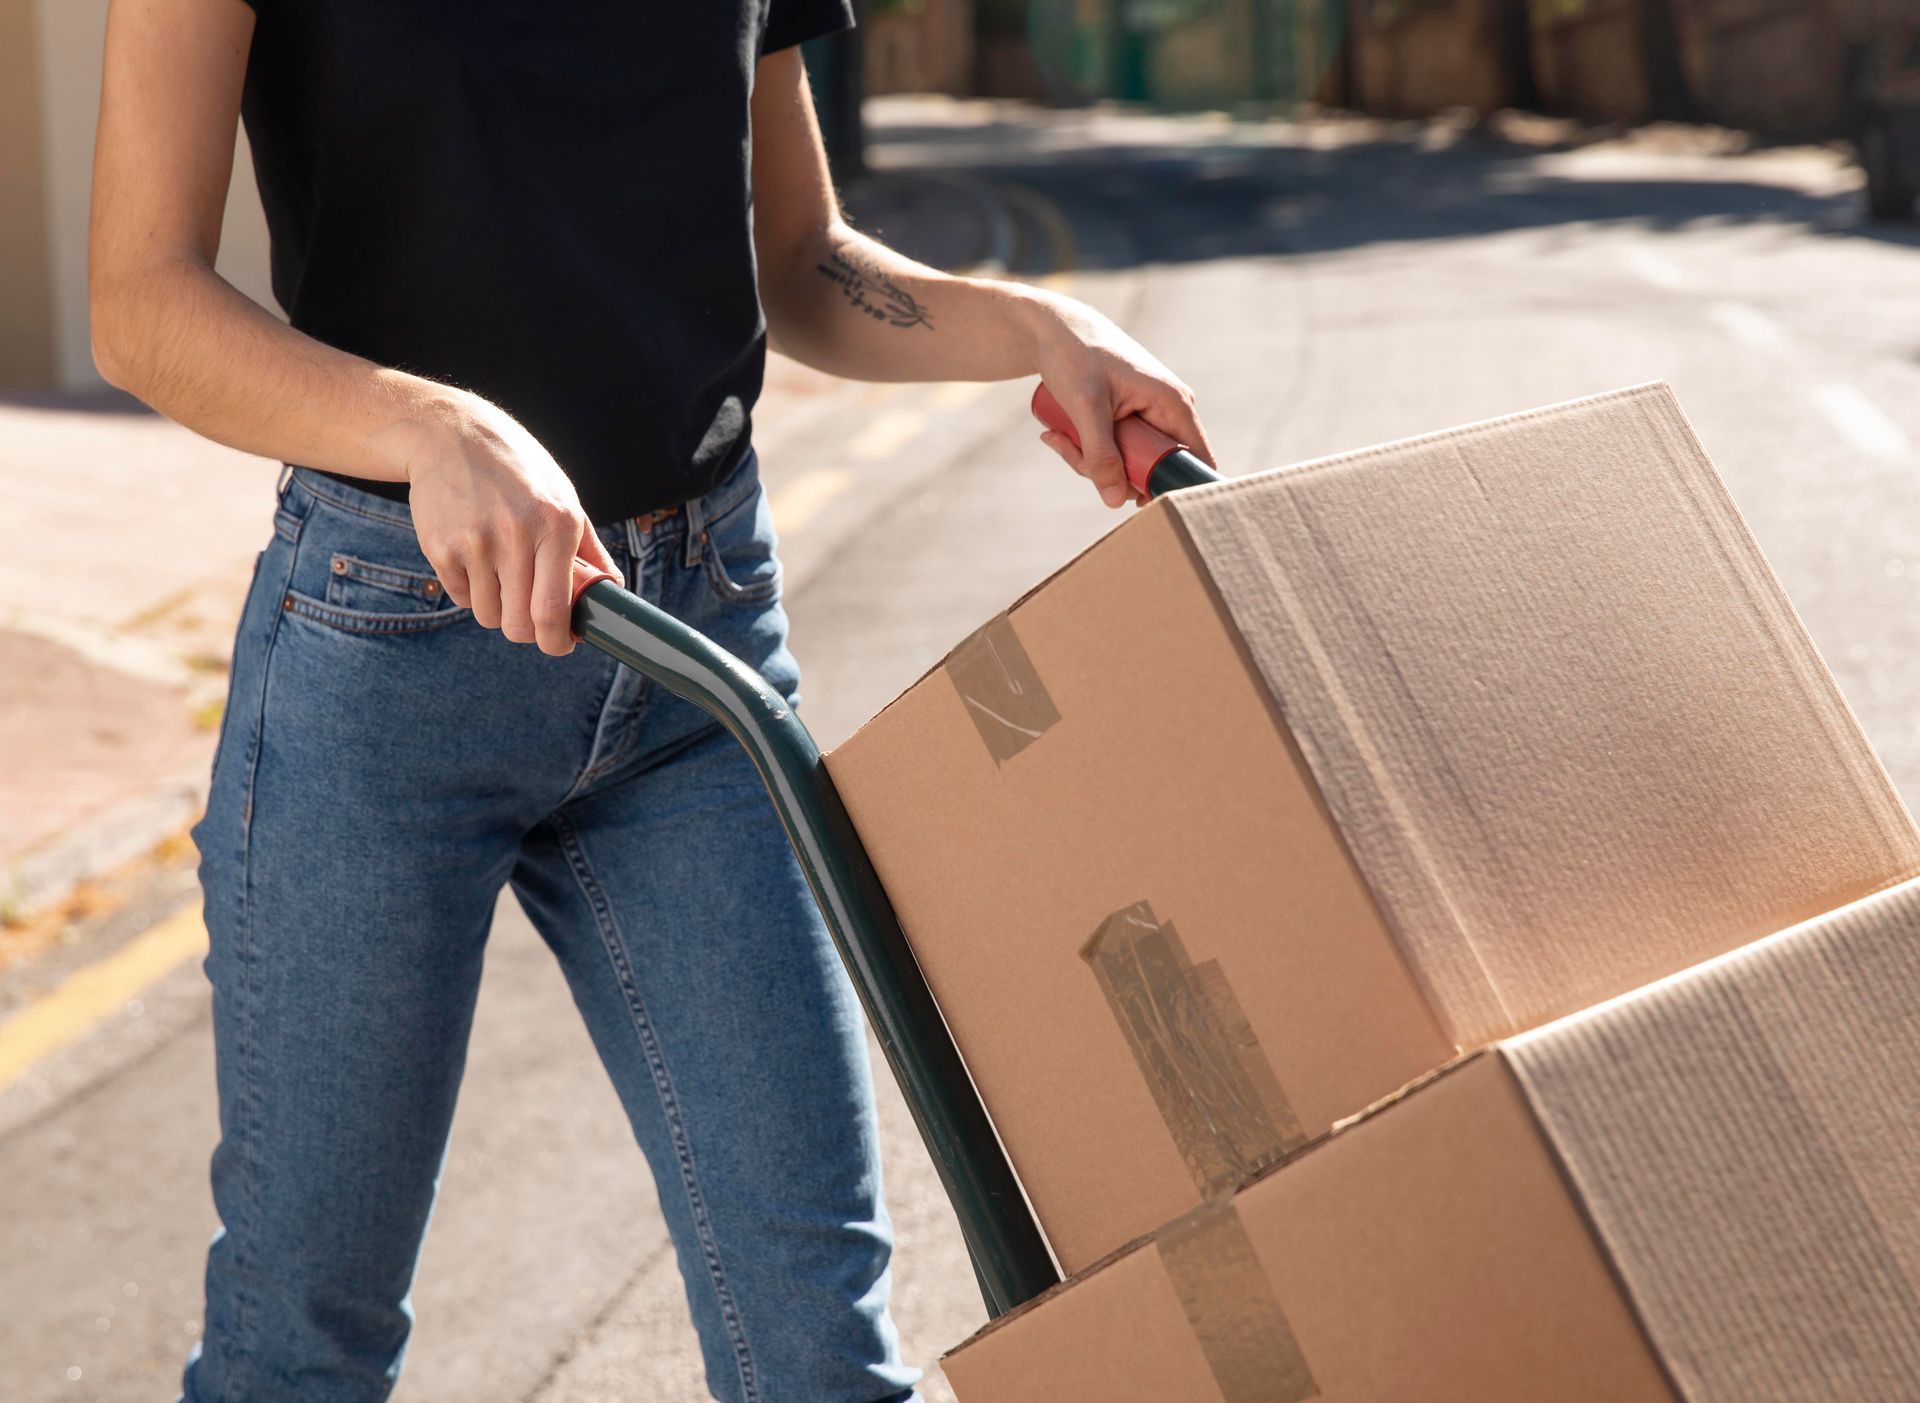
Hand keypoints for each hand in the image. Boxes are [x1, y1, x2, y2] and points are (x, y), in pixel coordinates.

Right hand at [395, 391, 620, 656]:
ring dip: (498, 609)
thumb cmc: (519, 470)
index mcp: (556, 524)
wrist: (452, 434)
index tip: (560, 644)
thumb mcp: (564, 497)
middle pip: (518, 625)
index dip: (557, 641)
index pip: (553, 610)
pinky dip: (471, 590)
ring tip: (502, 574)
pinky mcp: (440, 547)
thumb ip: (589, 549)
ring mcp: (474, 543)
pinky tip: (476, 556)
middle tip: (530, 616)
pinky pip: (461, 597)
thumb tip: (612, 593)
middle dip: (527, 631)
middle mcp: (515, 535)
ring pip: (489, 615)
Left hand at [1023, 293, 1216, 506]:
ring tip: (1059, 436)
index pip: (1196, 462)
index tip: (1133, 498)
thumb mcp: (1085, 407)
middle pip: (1154, 469)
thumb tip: (1116, 501)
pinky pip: (1116, 450)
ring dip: (1091, 462)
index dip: (1172, 487)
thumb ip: (1100, 454)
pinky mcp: (1130, 417)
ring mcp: (1150, 415)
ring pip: (1129, 462)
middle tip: (1076, 456)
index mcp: (1174, 404)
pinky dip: (1087, 452)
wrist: (1055, 329)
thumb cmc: (1073, 356)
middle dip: (1112, 473)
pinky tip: (1059, 436)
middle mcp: (1170, 411)